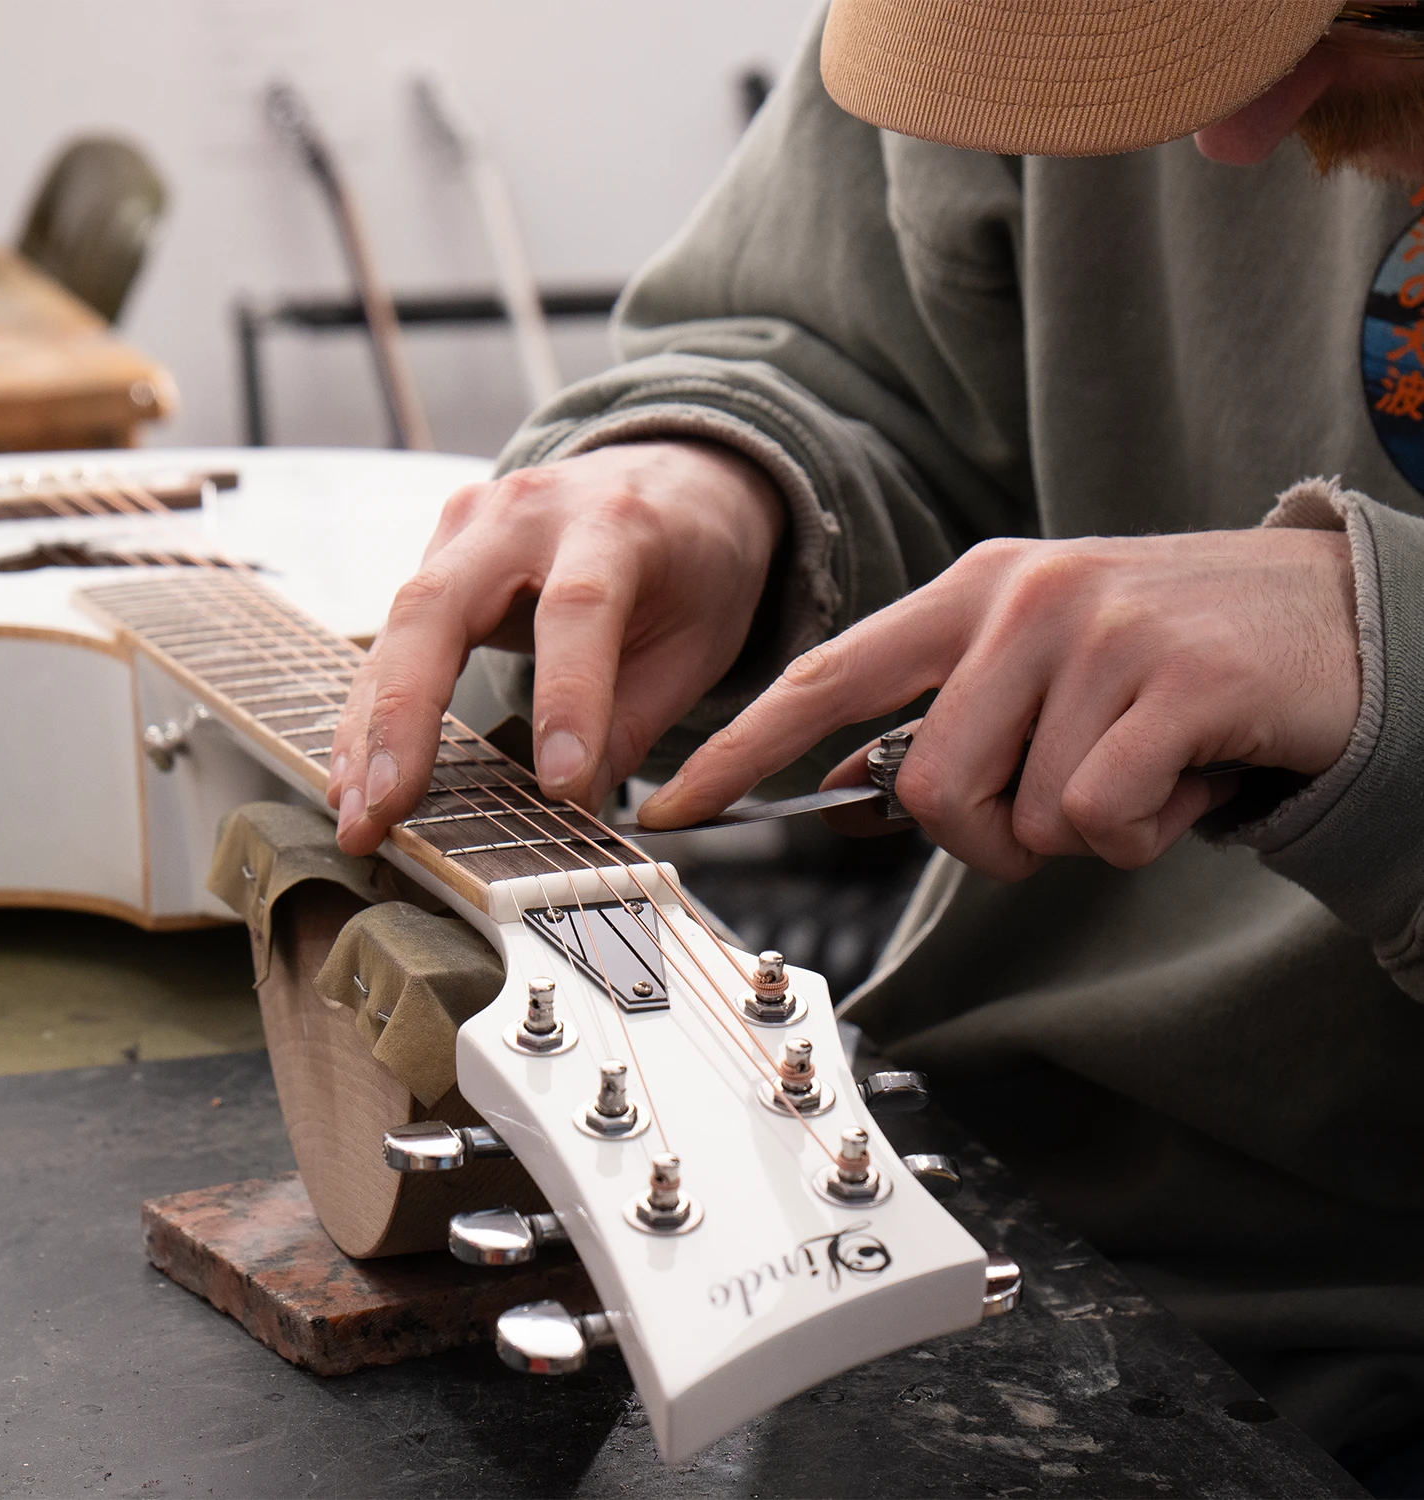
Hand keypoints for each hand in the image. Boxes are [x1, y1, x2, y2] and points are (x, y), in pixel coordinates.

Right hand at [327, 440, 785, 854]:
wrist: (677, 479)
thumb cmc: (693, 566)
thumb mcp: (694, 643)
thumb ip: (632, 724)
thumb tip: (576, 816)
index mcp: (615, 522)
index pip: (577, 608)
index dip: (566, 699)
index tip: (561, 790)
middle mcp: (527, 512)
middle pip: (440, 605)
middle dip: (405, 717)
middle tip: (387, 809)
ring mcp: (471, 524)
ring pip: (400, 624)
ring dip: (369, 729)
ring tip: (357, 815)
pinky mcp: (441, 549)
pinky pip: (395, 634)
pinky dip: (374, 710)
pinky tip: (355, 775)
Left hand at [638, 529, 1361, 879]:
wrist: (1335, 617)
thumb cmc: (1168, 657)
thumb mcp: (1041, 663)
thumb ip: (947, 715)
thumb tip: (847, 783)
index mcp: (971, 593)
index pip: (826, 676)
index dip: (741, 746)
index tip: (675, 801)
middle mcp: (1020, 600)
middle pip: (924, 791)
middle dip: (987, 837)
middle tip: (1063, 804)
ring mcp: (1096, 634)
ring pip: (1019, 818)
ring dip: (1080, 833)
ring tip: (1139, 769)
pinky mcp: (1175, 680)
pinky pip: (1101, 821)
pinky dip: (1143, 834)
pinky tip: (1184, 778)